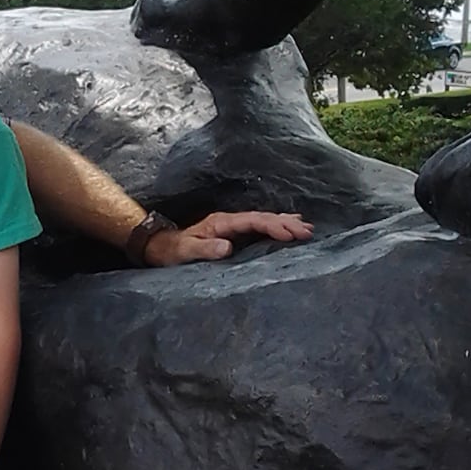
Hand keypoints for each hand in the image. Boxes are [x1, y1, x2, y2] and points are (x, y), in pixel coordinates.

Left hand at [143, 210, 313, 265]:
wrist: (162, 247)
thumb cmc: (172, 251)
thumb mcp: (186, 251)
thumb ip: (205, 248)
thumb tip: (228, 247)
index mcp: (221, 223)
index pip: (252, 221)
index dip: (272, 226)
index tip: (290, 233)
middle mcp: (230, 221)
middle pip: (262, 218)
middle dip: (286, 223)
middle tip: (308, 231)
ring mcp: (232, 226)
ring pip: (263, 221)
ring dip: (284, 223)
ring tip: (306, 228)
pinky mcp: (234, 234)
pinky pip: (259, 228)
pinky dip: (276, 226)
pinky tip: (288, 227)